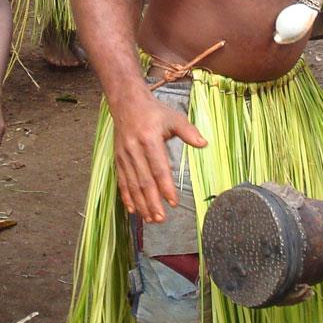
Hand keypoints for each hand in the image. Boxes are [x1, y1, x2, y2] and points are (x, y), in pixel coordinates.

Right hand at [110, 93, 206, 221]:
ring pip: (132, 184)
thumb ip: (188, 131)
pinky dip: (127, 197)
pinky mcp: (118, 159)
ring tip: (150, 219)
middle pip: (144, 181)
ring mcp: (124, 156)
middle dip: (152, 202)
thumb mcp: (173, 117)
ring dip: (141, 204)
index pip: (159, 168)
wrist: (126, 103)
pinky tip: (133, 210)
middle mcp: (134, 149)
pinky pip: (122, 181)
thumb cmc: (153, 111)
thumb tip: (204, 144)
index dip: (165, 187)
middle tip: (161, 219)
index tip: (173, 202)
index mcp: (149, 139)